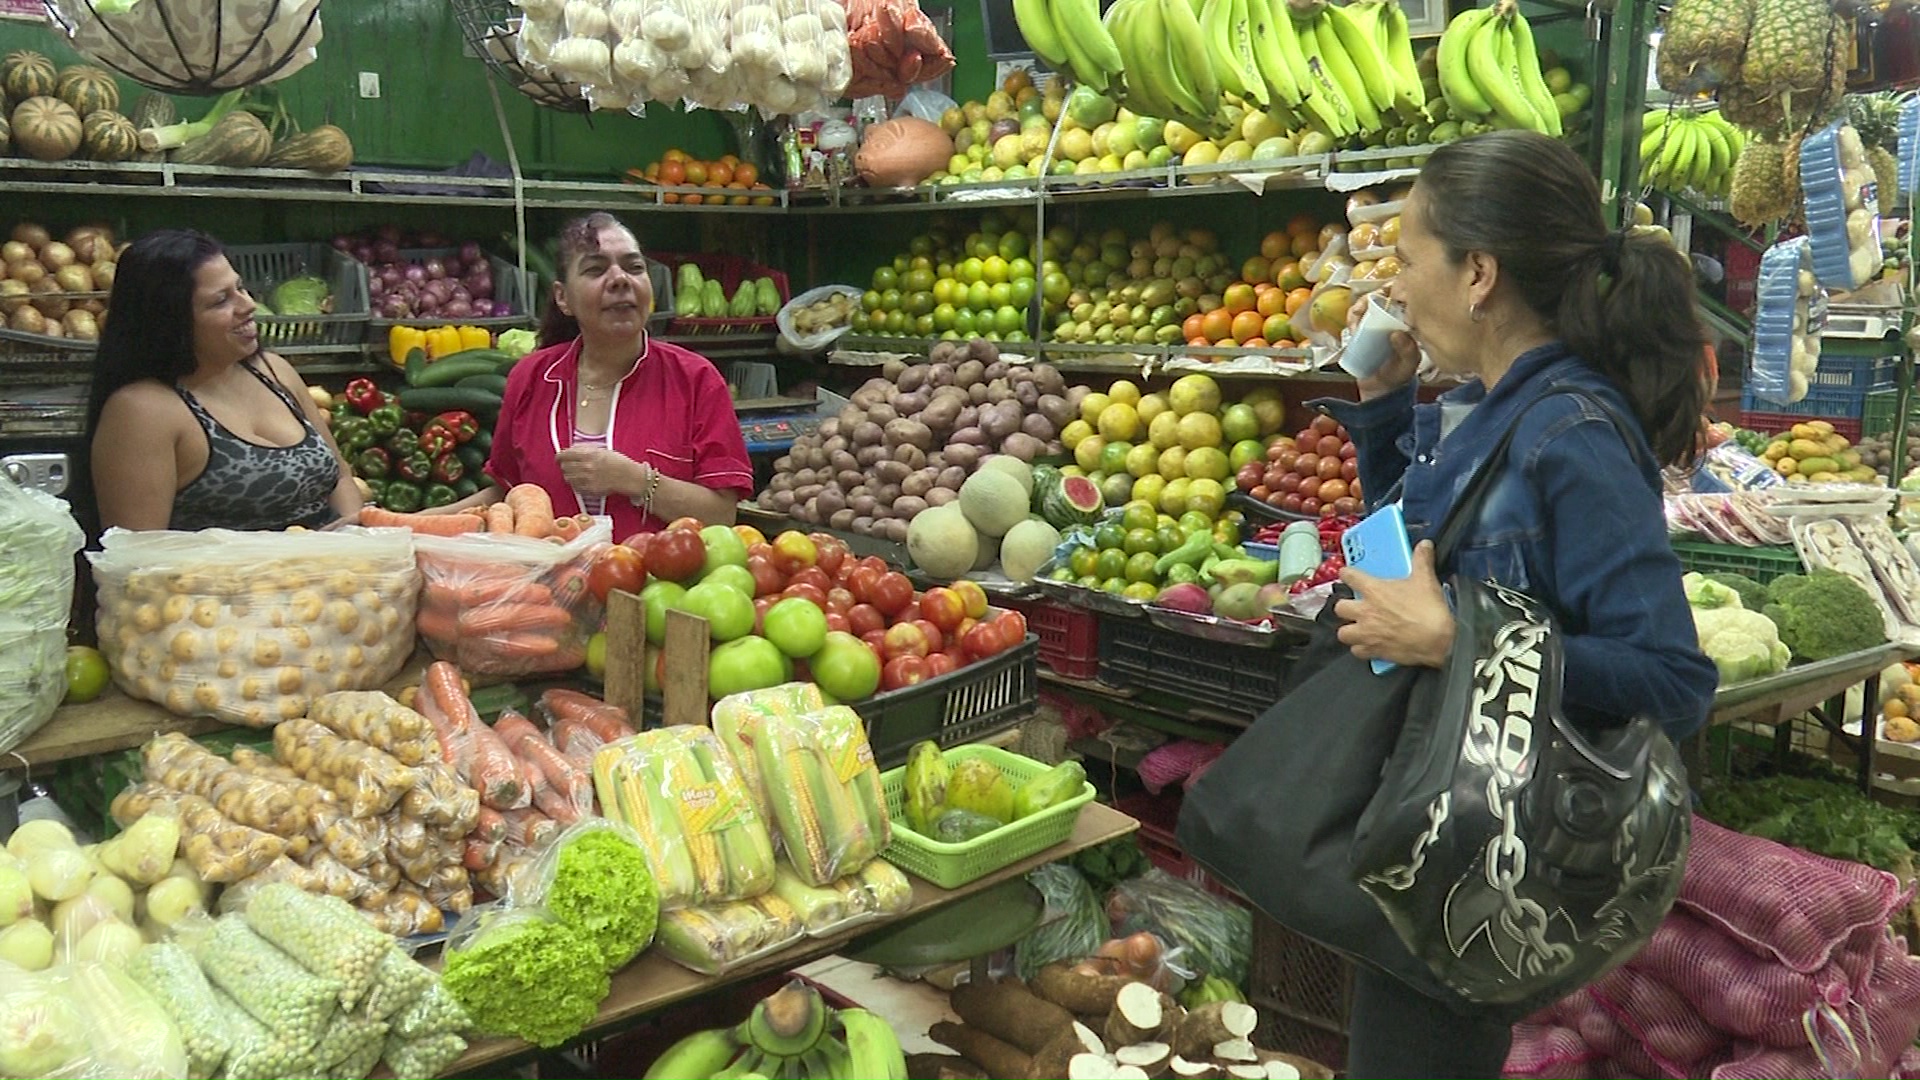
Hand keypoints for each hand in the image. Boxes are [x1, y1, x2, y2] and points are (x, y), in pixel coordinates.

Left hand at [555, 446, 644, 496]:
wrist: (630, 477)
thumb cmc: (619, 463)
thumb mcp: (601, 450)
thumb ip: (585, 450)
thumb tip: (571, 451)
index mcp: (588, 454)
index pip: (564, 455)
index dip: (560, 456)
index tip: (560, 457)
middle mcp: (586, 467)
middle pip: (564, 467)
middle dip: (565, 466)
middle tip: (568, 465)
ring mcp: (587, 479)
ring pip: (567, 478)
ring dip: (569, 475)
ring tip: (576, 473)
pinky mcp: (590, 490)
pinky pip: (575, 487)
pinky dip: (576, 484)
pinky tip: (583, 481)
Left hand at [1333, 541, 1453, 667]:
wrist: (1438, 641)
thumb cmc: (1429, 610)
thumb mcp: (1426, 580)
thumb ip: (1422, 560)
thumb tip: (1424, 545)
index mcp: (1374, 591)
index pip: (1349, 576)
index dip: (1347, 574)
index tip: (1347, 574)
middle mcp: (1365, 612)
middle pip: (1339, 608)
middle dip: (1345, 607)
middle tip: (1355, 606)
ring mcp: (1367, 633)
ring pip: (1343, 632)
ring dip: (1349, 630)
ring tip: (1358, 627)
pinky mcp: (1373, 651)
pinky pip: (1357, 651)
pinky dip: (1360, 648)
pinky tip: (1368, 645)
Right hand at [1346, 294, 1420, 399]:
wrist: (1380, 390)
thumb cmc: (1399, 376)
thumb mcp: (1408, 365)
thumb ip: (1408, 352)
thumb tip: (1397, 333)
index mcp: (1410, 321)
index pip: (1404, 294)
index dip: (1393, 289)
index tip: (1384, 298)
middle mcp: (1393, 317)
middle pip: (1381, 294)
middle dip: (1369, 299)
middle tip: (1362, 311)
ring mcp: (1377, 322)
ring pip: (1366, 303)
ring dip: (1358, 309)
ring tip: (1355, 325)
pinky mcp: (1362, 329)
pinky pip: (1355, 316)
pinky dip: (1352, 317)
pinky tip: (1352, 328)